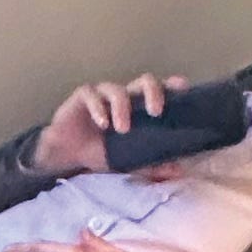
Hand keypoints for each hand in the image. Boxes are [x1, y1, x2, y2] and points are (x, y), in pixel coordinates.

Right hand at [27, 73, 190, 176]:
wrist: (67, 157)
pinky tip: (102, 123)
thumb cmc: (100, 153)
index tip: (183, 87)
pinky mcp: (83, 96)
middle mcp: (124, 96)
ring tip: (121, 129)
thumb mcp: (128, 162)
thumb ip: (151, 165)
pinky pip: (92, 95)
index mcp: (138, 108)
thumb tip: (178, 171)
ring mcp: (103, 94)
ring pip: (117, 89)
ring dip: (122, 107)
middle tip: (156, 112)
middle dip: (153, 92)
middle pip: (144, 81)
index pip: (159, 91)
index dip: (171, 85)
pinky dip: (98, 108)